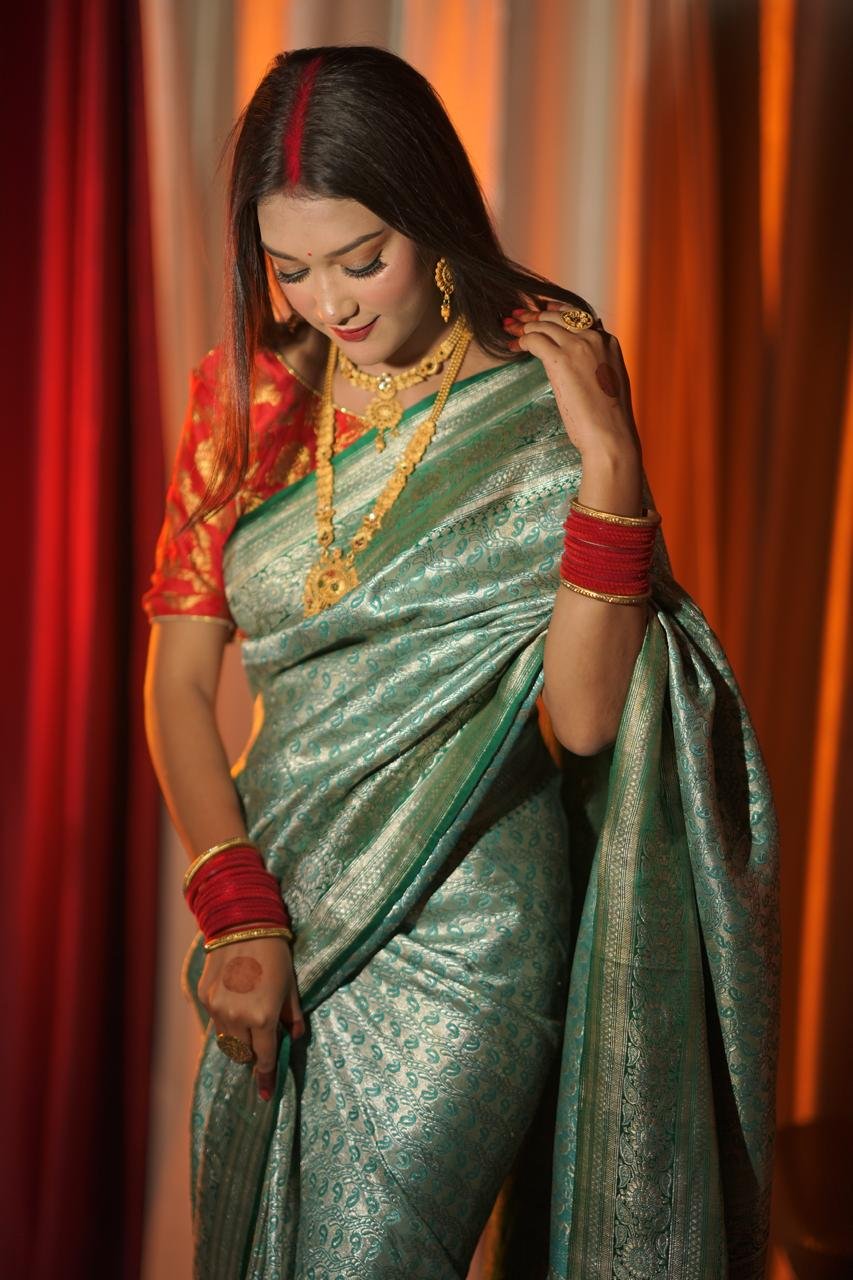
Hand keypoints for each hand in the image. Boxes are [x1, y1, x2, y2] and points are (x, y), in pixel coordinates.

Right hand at [197, 935, 304, 1100]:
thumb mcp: (291, 985)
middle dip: (252, 1054)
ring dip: (238, 1040)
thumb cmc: (275, 953)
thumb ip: (293, 1015)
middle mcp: (236, 1017)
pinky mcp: (204, 996)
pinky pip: (215, 1020)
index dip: (265, 1077)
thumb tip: (295, 1037)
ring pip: (226, 1040)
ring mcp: (217, 1008)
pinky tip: (235, 1004)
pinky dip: (226, 1020)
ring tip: (248, 1024)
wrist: (242, 922)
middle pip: (242, 1053)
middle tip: (261, 1045)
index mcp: (262, 1016)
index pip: (263, 1058)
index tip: (266, 1095)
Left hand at [503, 303, 641, 463]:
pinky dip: (522, 340)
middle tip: (518, 316)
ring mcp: (579, 346)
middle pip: (560, 315)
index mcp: (609, 342)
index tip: (542, 312)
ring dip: (525, 325)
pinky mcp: (561, 359)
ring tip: (510, 328)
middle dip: (536, 314)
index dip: (557, 313)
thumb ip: (596, 367)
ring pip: (545, 324)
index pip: (580, 316)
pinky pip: (535, 340)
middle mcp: (595, 338)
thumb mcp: (608, 383)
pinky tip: (513, 345)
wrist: (611, 435)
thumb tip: (582, 368)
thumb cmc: (609, 419)